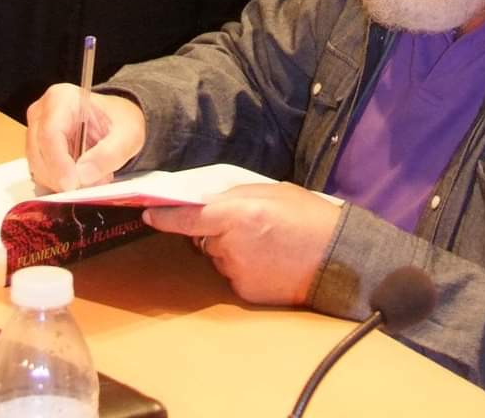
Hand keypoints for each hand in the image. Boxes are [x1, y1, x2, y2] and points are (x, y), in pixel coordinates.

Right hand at [26, 84, 146, 192]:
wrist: (117, 122)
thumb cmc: (120, 120)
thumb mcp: (129, 134)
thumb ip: (109, 154)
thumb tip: (83, 175)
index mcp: (62, 98)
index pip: (50, 134)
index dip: (58, 163)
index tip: (73, 184)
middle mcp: (42, 113)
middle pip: (39, 153)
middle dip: (62, 177)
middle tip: (91, 184)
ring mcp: (36, 132)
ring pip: (38, 168)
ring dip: (63, 182)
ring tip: (92, 178)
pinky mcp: (38, 150)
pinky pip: (41, 174)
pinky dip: (60, 183)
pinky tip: (81, 178)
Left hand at [144, 183, 341, 305]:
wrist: (337, 258)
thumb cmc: (307, 216)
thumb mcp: (271, 192)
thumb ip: (235, 198)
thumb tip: (207, 202)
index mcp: (236, 215)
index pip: (187, 217)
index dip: (164, 216)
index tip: (147, 213)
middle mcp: (230, 247)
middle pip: (203, 237)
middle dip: (214, 229)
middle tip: (244, 222)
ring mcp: (237, 273)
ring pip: (218, 256)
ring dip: (229, 248)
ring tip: (264, 241)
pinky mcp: (246, 293)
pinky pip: (232, 274)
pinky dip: (243, 266)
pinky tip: (268, 260)